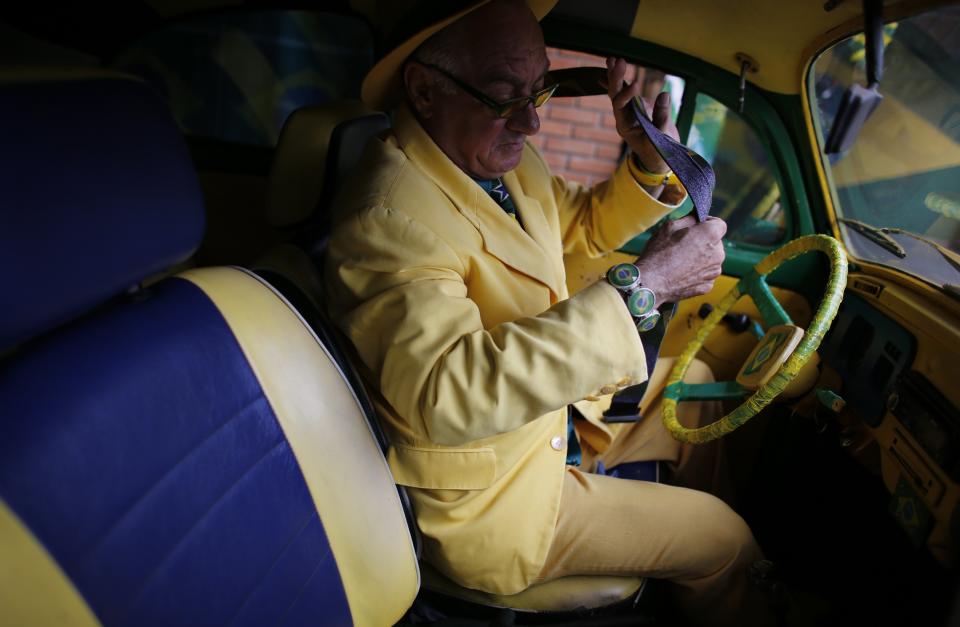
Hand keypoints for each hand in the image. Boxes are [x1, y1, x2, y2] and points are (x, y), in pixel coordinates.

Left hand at [606, 57, 677, 173]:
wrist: (658, 158)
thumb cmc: (659, 151)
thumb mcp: (662, 138)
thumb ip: (662, 118)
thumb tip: (664, 95)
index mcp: (625, 126)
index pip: (620, 107)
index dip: (627, 95)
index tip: (637, 84)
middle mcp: (623, 117)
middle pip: (615, 95)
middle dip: (616, 79)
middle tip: (619, 61)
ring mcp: (629, 111)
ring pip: (618, 91)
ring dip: (615, 75)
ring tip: (613, 59)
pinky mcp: (636, 106)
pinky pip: (625, 91)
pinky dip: (620, 79)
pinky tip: (614, 65)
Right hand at [634, 216, 726, 304]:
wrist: (650, 283)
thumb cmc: (658, 254)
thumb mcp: (669, 226)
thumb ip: (689, 219)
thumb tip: (696, 219)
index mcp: (710, 234)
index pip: (719, 224)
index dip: (707, 223)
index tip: (696, 226)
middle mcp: (718, 254)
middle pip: (715, 243)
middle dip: (703, 242)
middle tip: (683, 245)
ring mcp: (713, 272)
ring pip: (711, 260)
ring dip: (700, 258)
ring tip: (680, 262)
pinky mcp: (707, 286)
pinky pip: (705, 275)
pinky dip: (696, 273)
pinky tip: (681, 273)